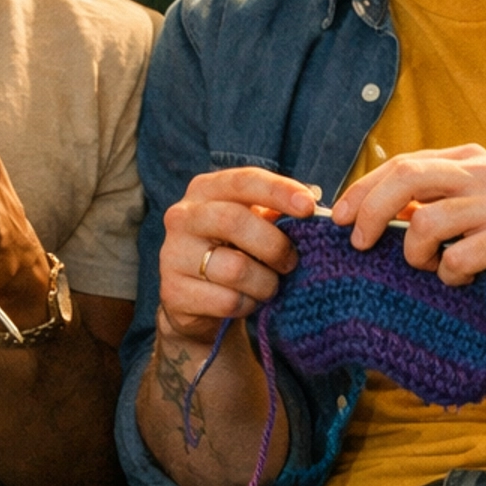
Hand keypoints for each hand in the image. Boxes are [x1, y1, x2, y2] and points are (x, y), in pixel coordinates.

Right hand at [159, 167, 317, 342]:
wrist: (196, 301)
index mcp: (205, 190)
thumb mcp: (252, 226)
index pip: (244, 181)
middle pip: (234, 221)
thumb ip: (276, 214)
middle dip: (274, 245)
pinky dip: (247, 305)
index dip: (279, 191)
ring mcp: (173, 254)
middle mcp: (183, 217)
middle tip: (291, 262)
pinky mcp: (174, 291)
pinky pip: (227, 300)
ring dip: (264, 283)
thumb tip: (312, 207)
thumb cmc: (234, 253)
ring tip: (268, 286)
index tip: (309, 207)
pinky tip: (247, 302)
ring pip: (234, 268)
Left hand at [331, 144, 485, 300]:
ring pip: (426, 223)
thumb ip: (436, 200)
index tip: (340, 217)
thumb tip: (375, 211)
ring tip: (429, 267)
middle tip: (357, 242)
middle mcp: (483, 174)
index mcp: (470, 159)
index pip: (403, 163)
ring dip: (414, 255)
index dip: (364, 189)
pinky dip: (448, 275)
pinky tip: (462, 279)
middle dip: (370, 211)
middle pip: (406, 179)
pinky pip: (457, 259)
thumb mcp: (479, 202)